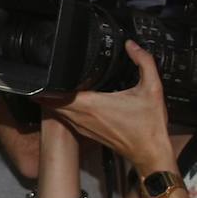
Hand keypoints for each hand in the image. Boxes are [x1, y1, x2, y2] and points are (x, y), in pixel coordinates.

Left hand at [39, 41, 174, 171]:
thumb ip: (144, 63)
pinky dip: (62, 109)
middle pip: (51, 102)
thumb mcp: (152, 89)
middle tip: (46, 76)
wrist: (149, 152)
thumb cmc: (149, 126)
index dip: (47, 83)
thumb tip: (132, 45)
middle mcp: (81, 116)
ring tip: (54, 86)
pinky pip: (65, 118)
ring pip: (56, 111)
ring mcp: (81, 126)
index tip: (45, 72)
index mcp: (91, 104)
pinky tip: (69, 101)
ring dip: (52, 100)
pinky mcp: (84, 133)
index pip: (57, 93)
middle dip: (46, 90)